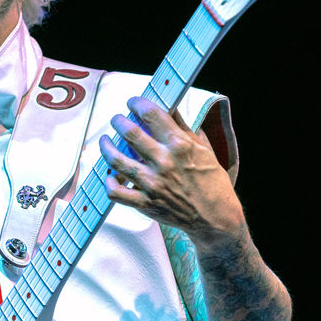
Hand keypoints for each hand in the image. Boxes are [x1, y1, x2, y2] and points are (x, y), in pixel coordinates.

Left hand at [99, 96, 244, 248]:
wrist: (215, 218)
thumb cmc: (212, 182)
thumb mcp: (204, 149)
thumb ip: (183, 127)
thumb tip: (170, 106)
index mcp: (180, 145)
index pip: (151, 115)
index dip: (137, 104)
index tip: (133, 102)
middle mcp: (164, 162)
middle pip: (129, 133)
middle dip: (118, 121)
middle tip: (117, 120)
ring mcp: (152, 184)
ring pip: (117, 160)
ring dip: (106, 147)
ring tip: (104, 140)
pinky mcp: (145, 203)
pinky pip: (116, 193)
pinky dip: (108, 182)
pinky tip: (109, 175)